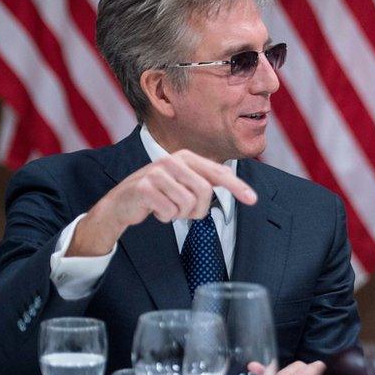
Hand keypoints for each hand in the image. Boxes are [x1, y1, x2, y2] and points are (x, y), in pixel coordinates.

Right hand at [68, 149, 257, 255]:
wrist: (121, 203)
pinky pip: (170, 211)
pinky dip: (165, 217)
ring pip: (188, 204)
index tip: (253, 200)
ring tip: (167, 207)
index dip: (237, 187)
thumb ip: (206, 182)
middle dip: (197, 209)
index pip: (218, 172)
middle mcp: (173, 160)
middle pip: (205, 192)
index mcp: (186, 157)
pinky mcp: (144, 187)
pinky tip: (155, 210)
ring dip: (179, 214)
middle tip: (184, 211)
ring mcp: (157, 172)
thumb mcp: (184, 185)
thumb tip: (237, 185)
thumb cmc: (159, 194)